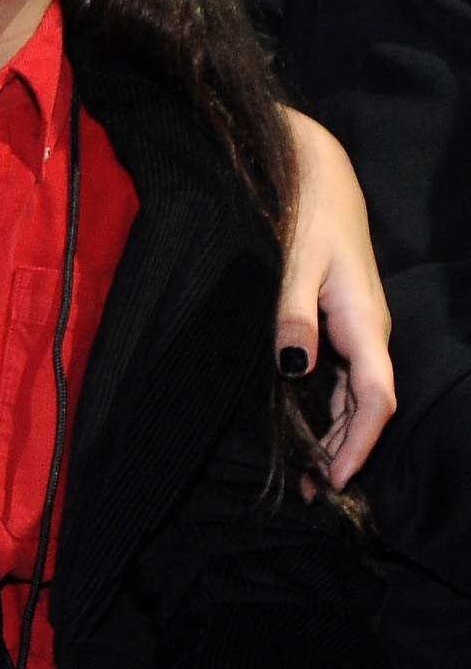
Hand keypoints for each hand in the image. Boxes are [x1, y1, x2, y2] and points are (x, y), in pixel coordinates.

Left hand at [282, 109, 393, 482]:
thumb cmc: (306, 214)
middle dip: (346, 451)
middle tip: (312, 493)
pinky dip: (329, 409)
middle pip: (369, 407)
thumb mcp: (293, 263)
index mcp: (364, 323)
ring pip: (356, 395)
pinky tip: (308, 430)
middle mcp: (367, 332)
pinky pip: (343, 378)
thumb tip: (292, 366)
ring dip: (337, 435)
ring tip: (308, 475)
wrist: (318, 175)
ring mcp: (356, 330)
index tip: (334, 478)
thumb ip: (291, 314)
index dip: (359, 442)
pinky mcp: (341, 324)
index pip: (375, 398)